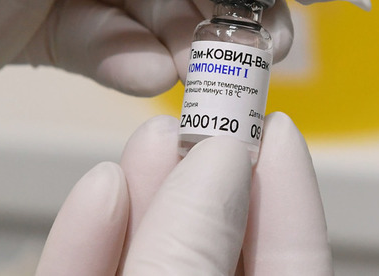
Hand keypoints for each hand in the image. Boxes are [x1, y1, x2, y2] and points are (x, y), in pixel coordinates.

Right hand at [36, 113, 331, 274]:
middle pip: (215, 243)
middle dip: (208, 177)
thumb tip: (222, 163)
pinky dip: (87, 240)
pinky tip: (99, 189)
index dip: (290, 196)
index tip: (282, 127)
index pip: (291, 264)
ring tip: (151, 135)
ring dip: (148, 195)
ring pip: (150, 255)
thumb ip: (193, 250)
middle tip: (207, 118)